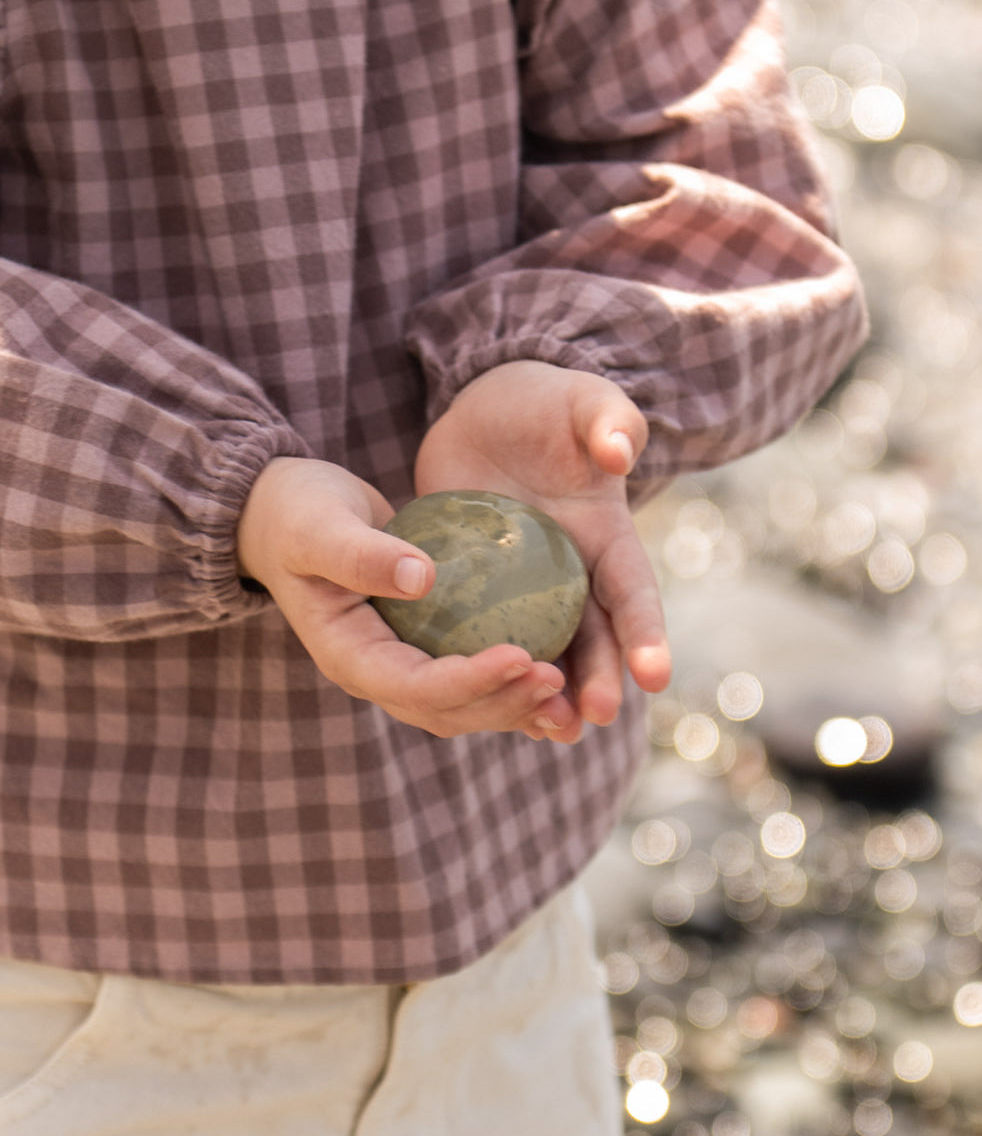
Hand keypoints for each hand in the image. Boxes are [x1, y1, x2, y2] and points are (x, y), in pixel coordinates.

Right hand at [236, 456, 575, 737]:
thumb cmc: (298, 514)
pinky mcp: (421, 646)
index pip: (414, 685)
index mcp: (347, 655)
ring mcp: (398, 663)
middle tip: (557, 677)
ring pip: (462, 705)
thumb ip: (361, 554)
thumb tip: (422, 577)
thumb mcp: (319, 527)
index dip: (470, 680)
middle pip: (445, 710)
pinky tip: (555, 668)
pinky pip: (469, 676)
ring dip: (512, 702)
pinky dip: (509, 681)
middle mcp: (375, 671)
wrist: (285, 515)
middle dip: (502, 701)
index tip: (521, 655)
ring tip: (565, 684)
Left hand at [415, 361, 671, 737]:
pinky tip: (484, 708)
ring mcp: (525, 587)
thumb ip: (608, 420)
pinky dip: (492, 671)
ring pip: (545, 651)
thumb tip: (621, 452)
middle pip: (594, 639)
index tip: (655, 675)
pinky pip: (486, 636)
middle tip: (594, 719)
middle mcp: (573, 574)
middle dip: (600, 680)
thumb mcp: (582, 401)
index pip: (633, 592)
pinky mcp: (479, 590)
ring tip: (551, 734)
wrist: (488, 411)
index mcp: (607, 538)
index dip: (646, 633)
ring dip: (551, 694)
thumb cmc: (547, 403)